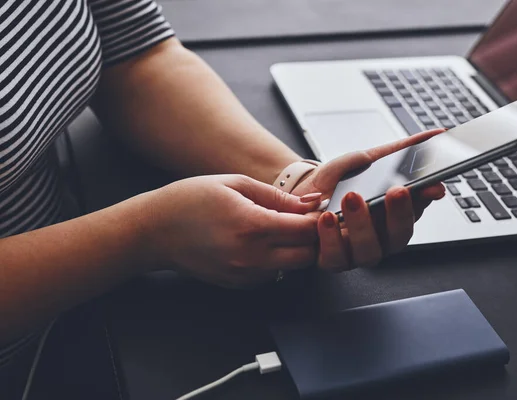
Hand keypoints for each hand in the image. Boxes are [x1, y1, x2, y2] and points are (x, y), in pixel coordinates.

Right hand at [142, 175, 321, 287]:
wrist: (155, 231)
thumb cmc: (191, 200)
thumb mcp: (236, 184)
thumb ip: (279, 196)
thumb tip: (311, 202)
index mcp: (253, 226)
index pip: (308, 230)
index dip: (318, 218)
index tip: (317, 208)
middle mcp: (252, 256)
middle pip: (307, 255)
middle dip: (312, 238)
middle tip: (302, 220)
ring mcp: (245, 274)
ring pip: (292, 268)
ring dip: (294, 250)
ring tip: (276, 228)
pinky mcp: (239, 284)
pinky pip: (272, 275)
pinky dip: (275, 260)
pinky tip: (258, 242)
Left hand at [291, 129, 446, 270]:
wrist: (303, 193)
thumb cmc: (340, 181)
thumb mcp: (369, 160)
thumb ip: (402, 151)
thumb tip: (437, 135)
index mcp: (396, 216)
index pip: (418, 210)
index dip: (426, 199)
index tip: (429, 185)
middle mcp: (381, 238)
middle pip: (400, 236)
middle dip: (399, 213)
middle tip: (396, 190)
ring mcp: (358, 252)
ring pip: (370, 251)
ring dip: (362, 224)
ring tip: (352, 198)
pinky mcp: (333, 260)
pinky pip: (336, 258)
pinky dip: (331, 239)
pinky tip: (327, 218)